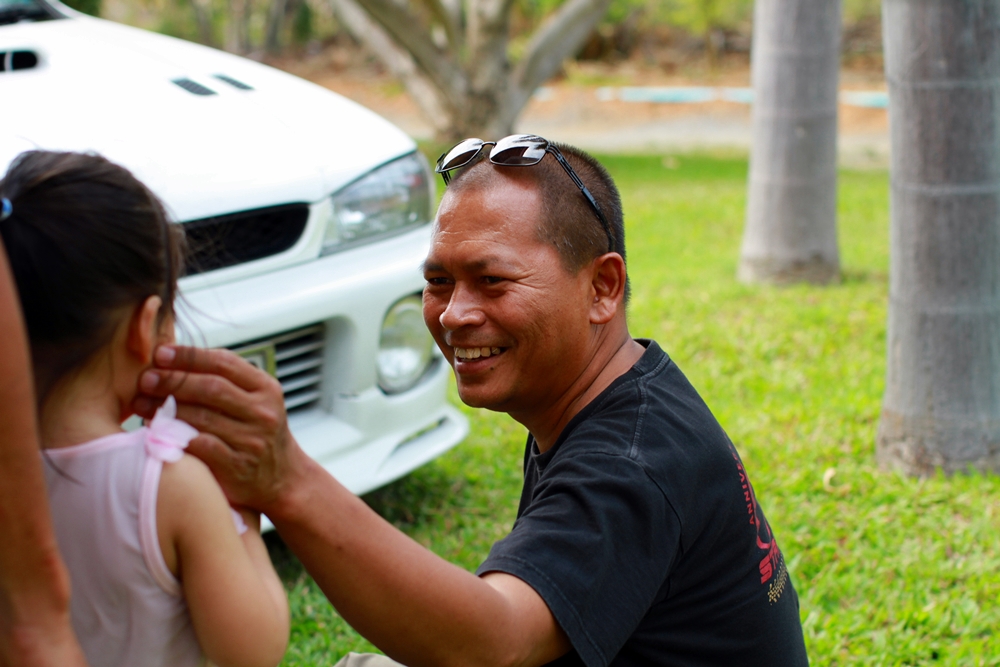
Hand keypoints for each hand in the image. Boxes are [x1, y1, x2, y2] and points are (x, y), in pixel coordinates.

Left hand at [133, 345, 305, 513]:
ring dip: (165, 409)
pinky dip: (175, 436)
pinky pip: (200, 447)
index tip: (160, 353)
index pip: (225, 362)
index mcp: (266, 388)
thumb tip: (174, 358)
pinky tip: (155, 430)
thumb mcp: (254, 400)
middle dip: (173, 380)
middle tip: (145, 378)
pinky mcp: (237, 467)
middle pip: (211, 388)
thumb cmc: (256, 432)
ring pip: (202, 418)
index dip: (189, 356)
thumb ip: (225, 379)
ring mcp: (252, 440)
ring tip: (141, 403)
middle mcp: (263, 412)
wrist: (281, 478)